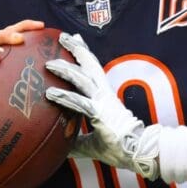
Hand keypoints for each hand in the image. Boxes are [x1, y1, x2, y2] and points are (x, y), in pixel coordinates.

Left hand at [45, 33, 160, 179]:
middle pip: (89, 65)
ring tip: (49, 63)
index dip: (84, 53)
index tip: (75, 40)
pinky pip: (79, 103)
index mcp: (105, 96)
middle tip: (63, 36)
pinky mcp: (100, 113)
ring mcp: (103, 102)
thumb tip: (61, 147)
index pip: (93, 70)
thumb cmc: (118, 147)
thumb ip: (77, 142)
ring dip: (66, 69)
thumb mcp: (92, 142)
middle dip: (76, 48)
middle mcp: (104, 94)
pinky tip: (50, 94)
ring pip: (83, 78)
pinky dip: (64, 97)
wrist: (137, 152)